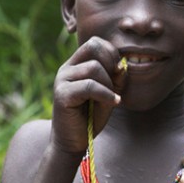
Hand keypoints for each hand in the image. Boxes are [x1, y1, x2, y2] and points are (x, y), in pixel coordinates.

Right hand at [51, 36, 125, 153]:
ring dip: (109, 83)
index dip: (112, 53)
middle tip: (115, 82)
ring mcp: (62, 80)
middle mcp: (67, 68)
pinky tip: (113, 102)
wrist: (75, 140)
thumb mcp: (110, 90)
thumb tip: (121, 64)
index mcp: (76, 64)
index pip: (95, 42)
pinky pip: (89, 86)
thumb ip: (116, 75)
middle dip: (111, 63)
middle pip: (94, 47)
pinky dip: (106, 94)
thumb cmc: (92, 114)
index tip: (118, 72)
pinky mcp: (62, 95)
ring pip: (94, 68)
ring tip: (110, 98)